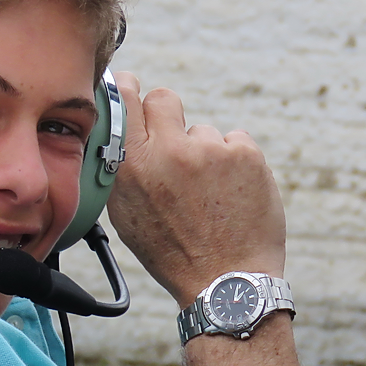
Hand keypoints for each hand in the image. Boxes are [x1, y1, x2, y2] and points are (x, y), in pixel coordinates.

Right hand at [106, 71, 285, 306]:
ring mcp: (210, 149)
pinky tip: (231, 194)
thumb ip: (120, 168)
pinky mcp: (246, 154)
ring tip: (208, 193)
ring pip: (202, 131)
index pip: (124, 99)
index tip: (130, 85)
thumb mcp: (126, 213)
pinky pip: (235, 142)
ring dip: (204, 153)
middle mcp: (169, 151)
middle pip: (163, 98)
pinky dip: (234, 163)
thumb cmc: (171, 251)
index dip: (127, 87)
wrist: (226, 281)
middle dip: (167, 115)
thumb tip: (119, 131)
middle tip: (174, 144)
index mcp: (132, 165)